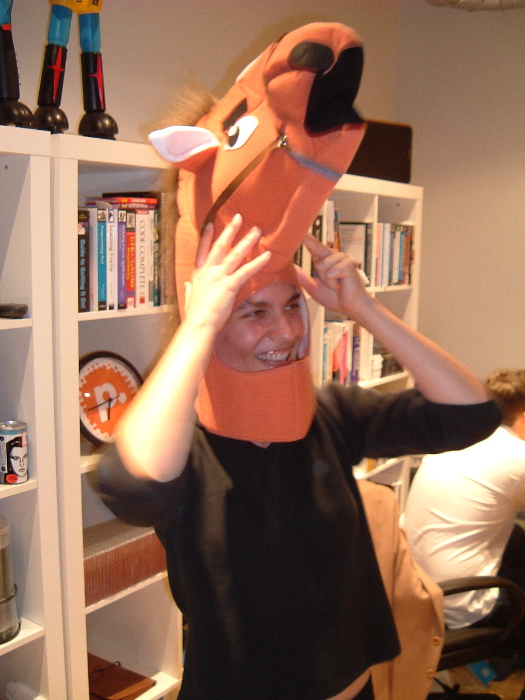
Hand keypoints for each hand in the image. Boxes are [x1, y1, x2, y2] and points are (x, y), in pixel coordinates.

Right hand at [183, 214, 270, 332]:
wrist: (198, 325)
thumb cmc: (195, 316)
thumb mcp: (189, 299)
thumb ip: (189, 290)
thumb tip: (186, 284)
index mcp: (199, 275)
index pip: (202, 251)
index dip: (207, 237)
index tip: (211, 223)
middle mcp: (209, 272)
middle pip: (220, 246)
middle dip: (230, 231)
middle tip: (239, 217)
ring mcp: (219, 277)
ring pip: (235, 254)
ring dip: (247, 241)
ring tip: (257, 230)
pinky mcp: (229, 285)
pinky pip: (246, 271)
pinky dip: (258, 262)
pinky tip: (267, 255)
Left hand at [295, 233, 370, 316]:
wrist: (350, 307)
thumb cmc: (334, 298)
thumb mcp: (313, 287)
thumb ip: (302, 277)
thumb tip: (291, 268)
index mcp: (325, 260)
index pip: (313, 245)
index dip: (306, 236)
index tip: (298, 226)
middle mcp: (334, 255)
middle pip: (316, 251)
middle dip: (319, 272)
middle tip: (332, 285)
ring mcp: (342, 258)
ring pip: (321, 266)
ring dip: (326, 280)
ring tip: (336, 285)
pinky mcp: (348, 264)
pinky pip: (330, 273)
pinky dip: (333, 283)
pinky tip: (341, 285)